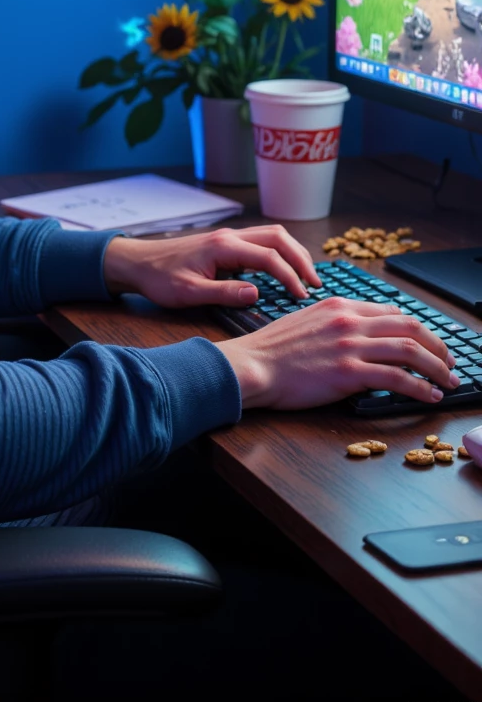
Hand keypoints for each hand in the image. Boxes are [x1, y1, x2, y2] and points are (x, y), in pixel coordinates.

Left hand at [102, 225, 320, 307]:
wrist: (137, 262)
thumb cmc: (159, 278)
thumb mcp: (189, 293)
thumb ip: (223, 293)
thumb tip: (257, 293)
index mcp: (223, 246)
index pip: (269, 257)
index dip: (290, 276)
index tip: (303, 297)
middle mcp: (230, 236)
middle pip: (278, 237)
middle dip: (300, 258)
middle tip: (316, 284)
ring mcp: (228, 238)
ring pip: (271, 236)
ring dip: (292, 252)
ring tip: (306, 277)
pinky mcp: (226, 244)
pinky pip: (261, 242)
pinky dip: (279, 252)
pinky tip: (283, 271)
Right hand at [217, 298, 458, 408]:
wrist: (252, 365)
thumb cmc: (272, 350)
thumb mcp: (305, 322)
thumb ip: (333, 323)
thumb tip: (357, 336)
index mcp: (338, 305)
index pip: (390, 312)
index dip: (416, 329)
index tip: (427, 343)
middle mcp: (348, 320)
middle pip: (410, 326)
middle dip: (437, 346)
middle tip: (449, 363)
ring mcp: (350, 345)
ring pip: (410, 350)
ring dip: (437, 368)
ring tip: (448, 381)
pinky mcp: (348, 373)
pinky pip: (397, 378)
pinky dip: (419, 387)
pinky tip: (428, 395)